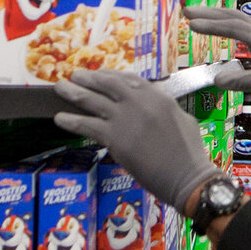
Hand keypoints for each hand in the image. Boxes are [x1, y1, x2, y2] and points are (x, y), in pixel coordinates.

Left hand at [53, 70, 220, 212]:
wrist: (186, 176)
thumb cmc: (190, 153)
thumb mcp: (184, 120)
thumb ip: (167, 108)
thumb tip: (159, 104)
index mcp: (159, 97)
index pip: (130, 79)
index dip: (111, 74)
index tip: (100, 73)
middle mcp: (140, 102)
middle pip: (108, 84)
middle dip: (89, 78)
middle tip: (76, 75)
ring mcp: (125, 119)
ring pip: (92, 101)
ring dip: (74, 93)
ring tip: (61, 87)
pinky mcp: (114, 137)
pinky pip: (86, 125)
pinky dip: (71, 121)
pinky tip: (60, 118)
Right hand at [185, 6, 250, 116]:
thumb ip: (244, 82)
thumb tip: (216, 81)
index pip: (233, 27)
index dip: (211, 25)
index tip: (189, 24)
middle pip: (234, 17)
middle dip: (210, 13)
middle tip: (186, 10)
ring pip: (240, 23)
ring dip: (218, 18)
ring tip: (198, 18)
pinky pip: (244, 34)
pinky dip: (229, 29)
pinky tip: (222, 34)